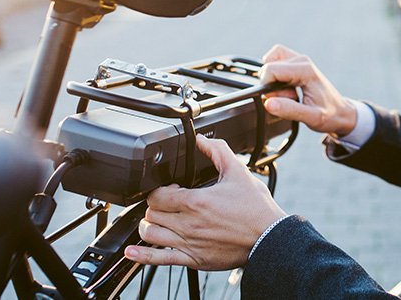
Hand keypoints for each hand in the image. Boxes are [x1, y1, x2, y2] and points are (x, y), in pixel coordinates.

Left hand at [124, 136, 286, 269]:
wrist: (269, 238)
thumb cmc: (256, 209)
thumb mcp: (238, 172)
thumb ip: (218, 151)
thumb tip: (202, 139)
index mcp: (197, 201)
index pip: (158, 195)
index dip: (160, 189)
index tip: (171, 188)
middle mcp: (189, 224)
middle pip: (151, 213)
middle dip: (156, 206)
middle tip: (167, 203)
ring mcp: (189, 244)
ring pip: (150, 234)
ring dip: (149, 225)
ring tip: (158, 221)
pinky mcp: (193, 260)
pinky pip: (159, 260)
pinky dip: (141, 256)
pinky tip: (131, 252)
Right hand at [259, 44, 356, 135]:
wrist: (341, 112)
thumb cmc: (330, 115)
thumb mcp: (311, 117)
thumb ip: (289, 110)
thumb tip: (268, 103)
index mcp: (306, 71)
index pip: (270, 70)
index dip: (267, 88)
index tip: (279, 100)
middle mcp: (302, 61)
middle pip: (269, 68)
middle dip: (272, 86)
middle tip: (290, 99)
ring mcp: (299, 60)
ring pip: (270, 63)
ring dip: (273, 80)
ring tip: (289, 94)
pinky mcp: (296, 63)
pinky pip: (275, 62)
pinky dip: (274, 75)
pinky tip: (286, 88)